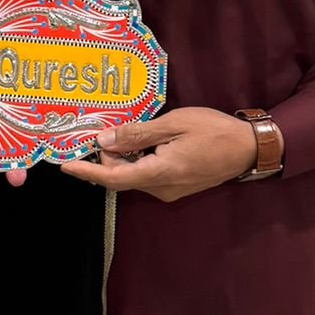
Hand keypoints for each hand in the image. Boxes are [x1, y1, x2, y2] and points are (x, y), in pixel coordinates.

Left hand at [58, 107, 257, 204]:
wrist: (249, 149)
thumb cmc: (214, 131)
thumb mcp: (174, 124)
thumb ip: (138, 134)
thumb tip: (105, 141)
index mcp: (159, 173)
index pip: (113, 179)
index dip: (87, 173)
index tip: (65, 166)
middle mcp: (162, 189)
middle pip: (122, 177)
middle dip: (106, 158)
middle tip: (98, 132)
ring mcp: (171, 191)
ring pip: (134, 176)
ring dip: (122, 158)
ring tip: (119, 133)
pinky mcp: (178, 187)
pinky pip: (148, 176)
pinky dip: (137, 161)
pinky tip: (140, 142)